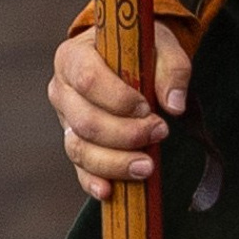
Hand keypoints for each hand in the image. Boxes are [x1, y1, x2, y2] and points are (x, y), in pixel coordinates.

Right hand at [49, 22, 192, 200]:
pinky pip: (80, 168)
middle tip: (161, 132)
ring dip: (116, 162)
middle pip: (86, 121)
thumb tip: (175, 105)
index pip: (87, 80)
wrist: (129, 61)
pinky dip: (93, 182)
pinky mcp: (77, 144)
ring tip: (148, 166)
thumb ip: (172, 68)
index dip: (119, 99)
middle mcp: (63, 91)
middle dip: (126, 134)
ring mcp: (66, 121)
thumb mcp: (161, 46)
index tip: (149, 107)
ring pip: (80, 149)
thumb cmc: (142, 51)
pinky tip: (109, 192)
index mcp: (74, 57)